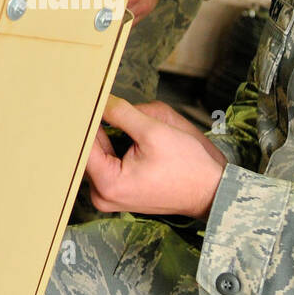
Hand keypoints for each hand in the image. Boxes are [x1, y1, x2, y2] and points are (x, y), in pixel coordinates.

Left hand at [85, 96, 227, 219]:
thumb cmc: (189, 165)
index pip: (82, 144)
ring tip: (126, 122)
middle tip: (103, 102)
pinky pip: (108, 162)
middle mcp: (102, 195)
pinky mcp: (118, 191)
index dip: (85, 118)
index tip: (87, 99)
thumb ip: (121, 113)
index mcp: (107, 183)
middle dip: (100, 125)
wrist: (210, 190)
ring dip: (109, 134)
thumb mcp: (154, 130)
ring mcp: (109, 196)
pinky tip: (128, 134)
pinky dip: (114, 145)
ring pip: (98, 154)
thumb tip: (100, 99)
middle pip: (88, 150)